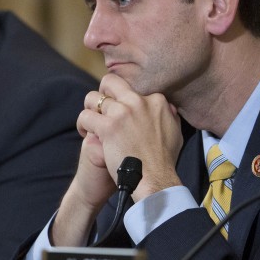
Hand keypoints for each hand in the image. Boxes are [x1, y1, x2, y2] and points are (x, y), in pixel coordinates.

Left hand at [78, 73, 183, 201]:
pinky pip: (86, 116)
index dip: (123, 98)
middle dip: (103, 93)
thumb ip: (170, 116)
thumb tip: (168, 108)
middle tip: (100, 108)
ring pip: (93, 98)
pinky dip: (83, 125)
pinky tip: (87, 134)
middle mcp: (139, 101)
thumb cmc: (165, 159)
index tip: (121, 110)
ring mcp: (123, 113)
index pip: (132, 88)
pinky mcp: (108, 127)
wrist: (156, 178)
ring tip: (91, 123)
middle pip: (111, 82)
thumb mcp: (176, 132)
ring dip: (90, 109)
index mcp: (157, 100)